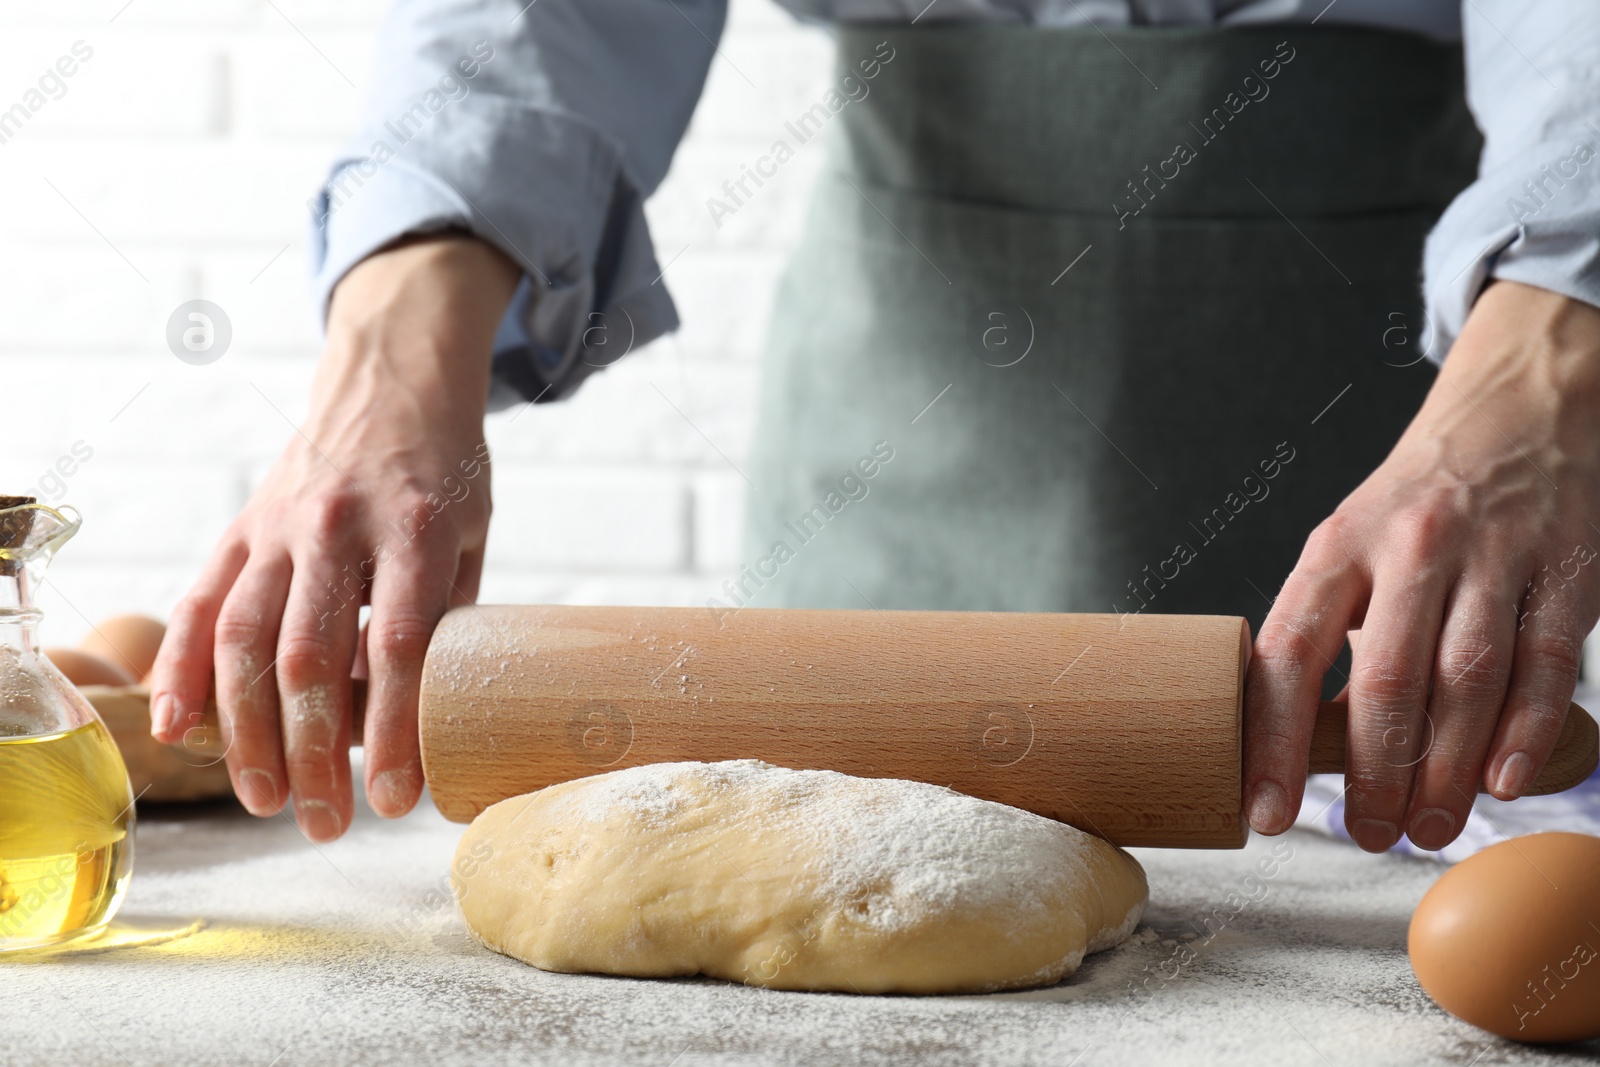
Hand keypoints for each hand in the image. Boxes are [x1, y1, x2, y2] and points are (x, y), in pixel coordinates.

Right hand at [148, 235, 519, 840]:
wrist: (391, 377)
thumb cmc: (444, 468)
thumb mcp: (474, 531)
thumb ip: (448, 614)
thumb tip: (434, 714)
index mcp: (415, 527)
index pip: (398, 642)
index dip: (395, 728)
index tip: (396, 801)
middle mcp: (338, 527)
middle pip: (311, 656)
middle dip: (314, 753)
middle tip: (324, 825)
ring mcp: (279, 527)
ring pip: (243, 640)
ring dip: (247, 732)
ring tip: (264, 801)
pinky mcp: (241, 529)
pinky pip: (198, 605)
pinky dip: (180, 671)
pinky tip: (177, 730)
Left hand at [1245, 280, 1599, 851]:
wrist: (1522, 408)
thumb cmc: (1419, 500)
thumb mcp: (1350, 546)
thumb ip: (1329, 630)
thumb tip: (1299, 738)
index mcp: (1338, 547)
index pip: (1288, 654)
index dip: (1272, 739)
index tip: (1263, 807)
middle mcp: (1411, 548)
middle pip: (1386, 679)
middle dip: (1373, 774)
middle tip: (1367, 835)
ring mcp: (1493, 556)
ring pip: (1466, 680)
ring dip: (1444, 770)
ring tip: (1425, 828)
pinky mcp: (1566, 568)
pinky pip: (1545, 661)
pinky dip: (1526, 730)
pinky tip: (1503, 782)